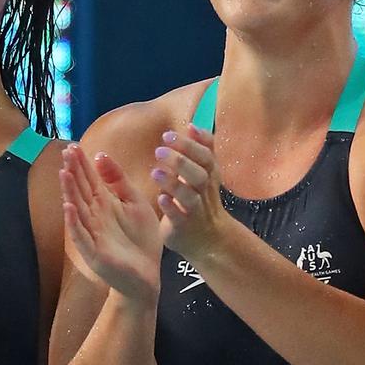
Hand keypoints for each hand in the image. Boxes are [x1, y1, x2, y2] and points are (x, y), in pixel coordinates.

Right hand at [61, 144, 162, 301]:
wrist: (148, 275)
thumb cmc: (141, 239)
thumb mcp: (134, 203)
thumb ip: (119, 181)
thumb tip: (100, 156)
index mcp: (104, 204)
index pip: (90, 180)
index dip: (82, 164)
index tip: (73, 146)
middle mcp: (94, 216)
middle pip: (81, 191)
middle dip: (73, 173)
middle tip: (66, 153)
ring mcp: (92, 234)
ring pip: (77, 210)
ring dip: (70, 193)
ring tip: (64, 174)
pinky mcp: (94, 252)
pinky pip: (82, 236)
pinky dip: (74, 223)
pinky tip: (69, 208)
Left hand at [150, 124, 229, 258]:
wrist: (209, 239)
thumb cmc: (202, 200)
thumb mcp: (205, 174)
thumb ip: (200, 150)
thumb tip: (192, 126)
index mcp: (209, 175)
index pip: (205, 156)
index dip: (190, 144)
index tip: (169, 134)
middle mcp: (204, 191)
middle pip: (199, 174)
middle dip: (181, 161)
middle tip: (159, 150)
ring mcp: (195, 210)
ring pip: (189, 196)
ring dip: (174, 183)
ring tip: (155, 172)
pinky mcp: (184, 226)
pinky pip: (179, 217)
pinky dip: (171, 207)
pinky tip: (161, 199)